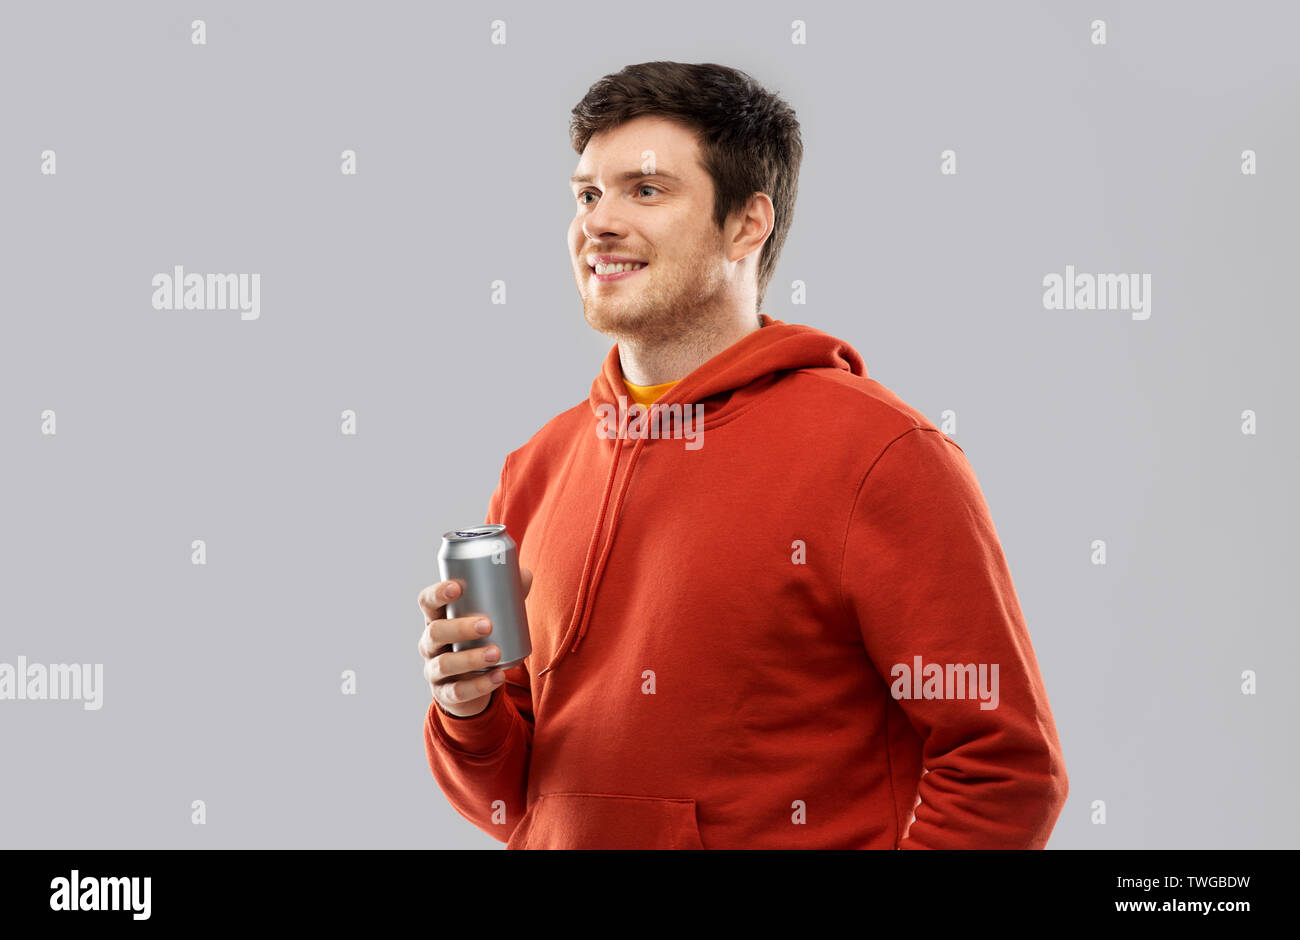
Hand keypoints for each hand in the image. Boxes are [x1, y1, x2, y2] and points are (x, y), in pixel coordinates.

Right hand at [417, 567, 532, 717]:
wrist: (472, 682)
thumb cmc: (478, 639)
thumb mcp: (487, 617)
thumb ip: (505, 595)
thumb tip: (524, 575)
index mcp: (437, 619)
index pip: (426, 602)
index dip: (437, 593)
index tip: (457, 587)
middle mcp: (430, 643)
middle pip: (435, 632)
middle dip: (460, 627)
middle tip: (487, 624)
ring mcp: (434, 669)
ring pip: (444, 664)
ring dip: (470, 658)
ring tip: (495, 653)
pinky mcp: (444, 693)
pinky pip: (458, 691)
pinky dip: (479, 685)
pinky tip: (498, 677)